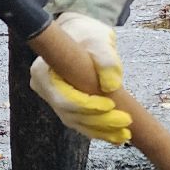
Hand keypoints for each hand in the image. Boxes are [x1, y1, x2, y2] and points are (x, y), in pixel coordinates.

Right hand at [29, 13, 131, 144]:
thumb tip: (112, 85)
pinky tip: (118, 136)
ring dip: (101, 131)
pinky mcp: (66, 104)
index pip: (63, 97)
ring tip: (125, 135)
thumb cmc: (87, 33)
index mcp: (43, 72)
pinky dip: (99, 130)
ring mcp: (54, 98)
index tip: (110, 105)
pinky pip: (81, 122)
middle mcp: (44, 88)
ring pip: (76, 122)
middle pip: (70, 113)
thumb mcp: (98, 39)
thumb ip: (106, 59)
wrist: (82, 34)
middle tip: (126, 122)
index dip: (85, 106)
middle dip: (99, 122)